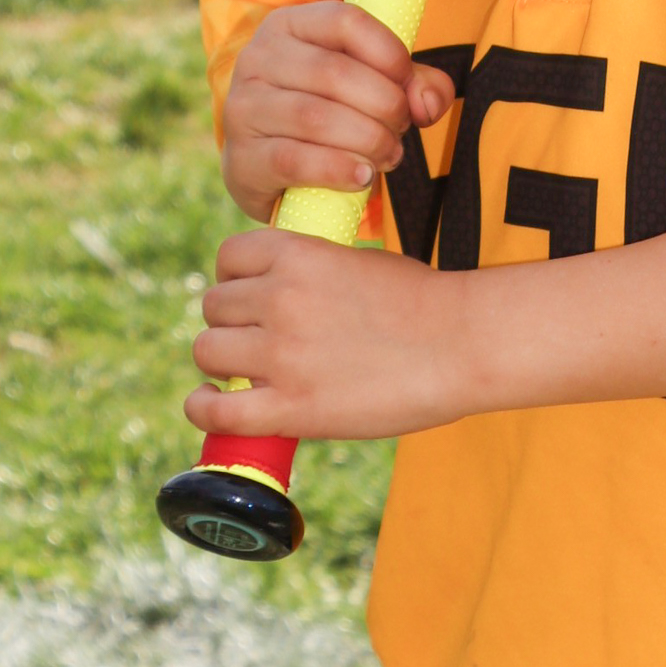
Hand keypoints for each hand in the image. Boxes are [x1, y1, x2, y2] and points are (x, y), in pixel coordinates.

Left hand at [188, 225, 474, 439]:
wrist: (461, 344)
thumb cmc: (422, 304)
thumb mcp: (358, 261)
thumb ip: (312, 269)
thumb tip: (280, 289)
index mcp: (298, 255)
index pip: (229, 258)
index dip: (234, 279)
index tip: (248, 298)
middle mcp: (279, 298)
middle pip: (213, 307)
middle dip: (231, 323)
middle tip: (257, 341)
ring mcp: (280, 354)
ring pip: (207, 352)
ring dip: (221, 363)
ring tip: (244, 374)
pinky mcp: (289, 407)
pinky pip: (215, 412)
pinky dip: (204, 409)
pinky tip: (212, 405)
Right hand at [219, 2, 454, 222]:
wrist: (274, 170)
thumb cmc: (332, 112)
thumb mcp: (375, 85)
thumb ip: (416, 84)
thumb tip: (428, 103)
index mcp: (290, 25)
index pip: (346, 21)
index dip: (389, 54)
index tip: (408, 87)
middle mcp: (258, 58)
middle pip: (334, 72)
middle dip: (384, 105)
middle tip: (400, 130)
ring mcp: (243, 107)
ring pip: (315, 117)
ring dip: (367, 140)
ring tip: (389, 155)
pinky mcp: (242, 157)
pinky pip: (295, 160)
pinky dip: (338, 170)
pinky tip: (362, 177)